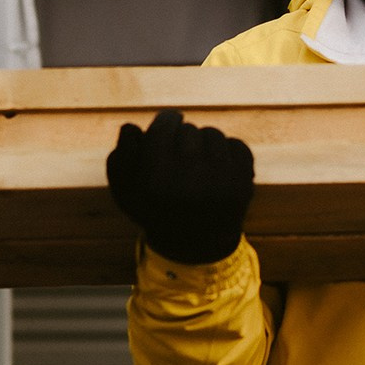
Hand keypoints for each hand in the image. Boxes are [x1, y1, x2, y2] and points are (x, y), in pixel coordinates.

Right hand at [106, 109, 254, 265]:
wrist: (197, 245)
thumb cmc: (156, 210)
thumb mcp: (126, 192)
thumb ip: (120, 157)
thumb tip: (131, 126)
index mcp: (158, 181)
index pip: (164, 127)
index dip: (166, 119)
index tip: (169, 120)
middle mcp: (192, 180)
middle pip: (188, 130)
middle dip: (183, 136)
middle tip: (180, 152)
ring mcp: (222, 182)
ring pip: (213, 134)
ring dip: (204, 142)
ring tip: (197, 161)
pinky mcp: (244, 183)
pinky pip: (236, 144)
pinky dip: (226, 151)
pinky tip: (216, 168)